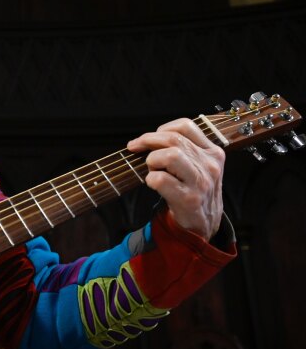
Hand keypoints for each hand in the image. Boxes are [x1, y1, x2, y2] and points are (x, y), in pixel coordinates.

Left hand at [127, 118, 225, 239]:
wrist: (204, 223)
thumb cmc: (195, 190)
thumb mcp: (198, 165)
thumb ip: (182, 149)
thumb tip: (148, 138)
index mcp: (212, 152)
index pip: (186, 126)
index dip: (162, 128)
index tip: (148, 138)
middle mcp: (209, 165)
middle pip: (173, 139)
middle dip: (148, 140)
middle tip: (135, 148)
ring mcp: (200, 182)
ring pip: (169, 155)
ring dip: (152, 160)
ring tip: (152, 169)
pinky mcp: (188, 198)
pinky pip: (160, 179)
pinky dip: (150, 179)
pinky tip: (153, 184)